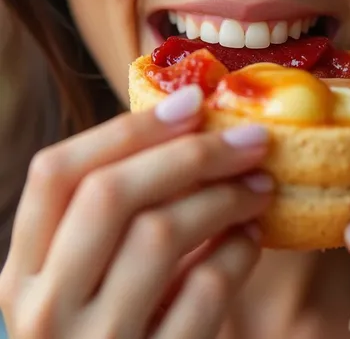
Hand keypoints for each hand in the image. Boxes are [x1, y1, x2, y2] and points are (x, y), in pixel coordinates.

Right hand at [0, 85, 272, 338]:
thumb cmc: (103, 335)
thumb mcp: (83, 278)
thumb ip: (112, 217)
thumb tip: (189, 131)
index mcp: (21, 271)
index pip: (56, 173)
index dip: (127, 129)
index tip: (192, 101)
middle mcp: (43, 308)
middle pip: (110, 193)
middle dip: (190, 154)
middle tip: (250, 140)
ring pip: (158, 234)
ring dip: (222, 198)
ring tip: (259, 185)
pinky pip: (202, 293)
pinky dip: (237, 255)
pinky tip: (251, 240)